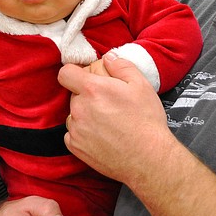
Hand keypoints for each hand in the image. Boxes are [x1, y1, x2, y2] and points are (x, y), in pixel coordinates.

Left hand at [59, 52, 169, 182]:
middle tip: (109, 103)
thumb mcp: (141, 85)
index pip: (66, 73)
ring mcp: (76, 130)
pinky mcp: (76, 148)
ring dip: (85, 115)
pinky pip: (73, 134)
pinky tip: (102, 135)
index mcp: (92, 89)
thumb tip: (108, 57)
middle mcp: (79, 109)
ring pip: (74, 115)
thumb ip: (121, 65)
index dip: (75, 73)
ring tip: (108, 122)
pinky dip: (83, 133)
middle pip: (74, 95)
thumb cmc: (146, 121)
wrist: (149, 159)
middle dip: (87, 95)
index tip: (86, 78)